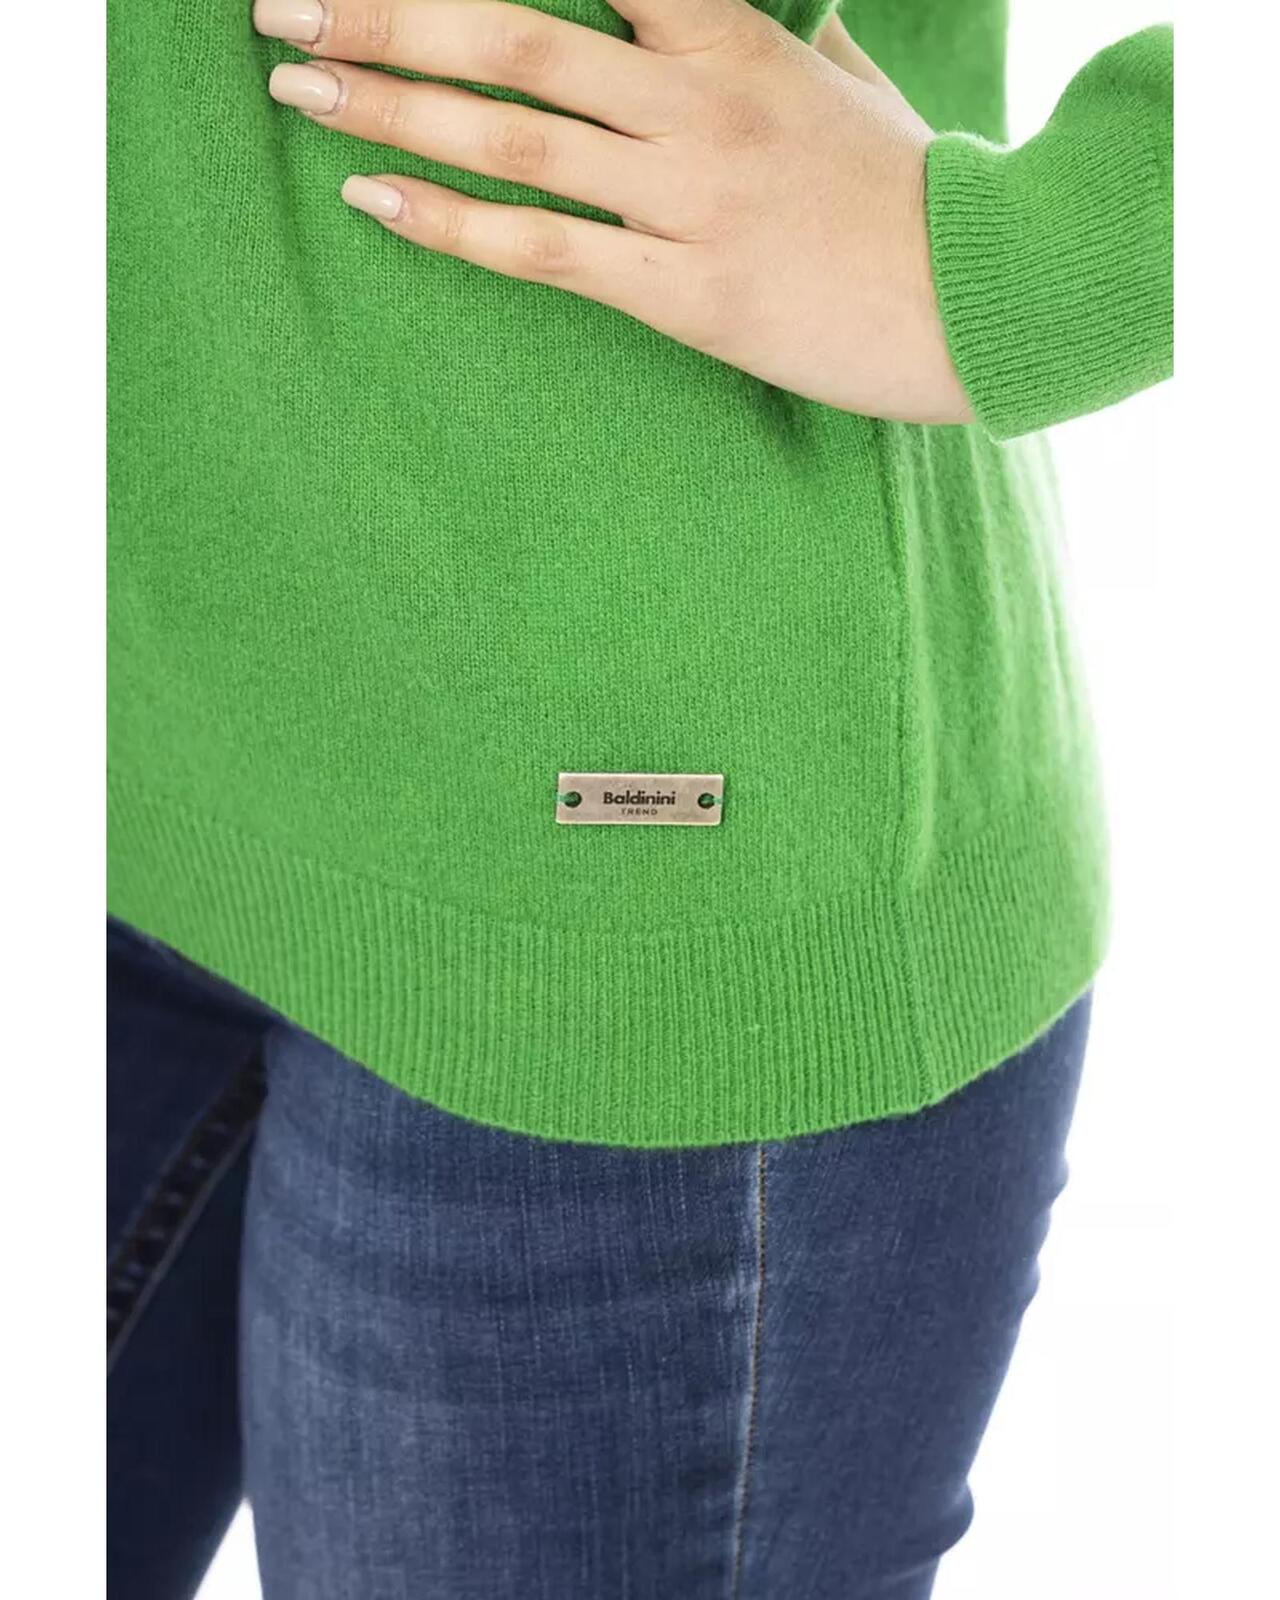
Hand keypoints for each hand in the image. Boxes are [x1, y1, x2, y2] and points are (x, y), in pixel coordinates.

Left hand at [252, 0, 973, 424]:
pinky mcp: (684, 293)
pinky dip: (453, 226)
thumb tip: (805, 21)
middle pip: (511, 31)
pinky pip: (547, 252)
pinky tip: (376, 201)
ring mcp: (688, 198)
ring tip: (295, 83)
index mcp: (730, 35)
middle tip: (282, 4)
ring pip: (513, 135)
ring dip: (392, 102)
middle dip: (385, 8)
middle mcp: (695, 102)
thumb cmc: (912, 194)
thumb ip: (805, 46)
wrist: (986, 298)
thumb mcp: (855, 92)